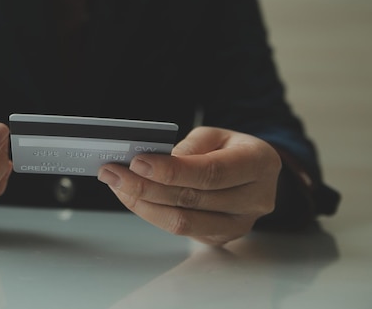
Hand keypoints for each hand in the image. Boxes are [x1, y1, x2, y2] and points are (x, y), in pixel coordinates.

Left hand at [97, 126, 280, 245]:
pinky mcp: (220, 237)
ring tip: (115, 183)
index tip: (138, 162)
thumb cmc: (231, 149)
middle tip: (112, 172)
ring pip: (182, 222)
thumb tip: (156, 162)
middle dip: (145, 186)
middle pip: (192, 200)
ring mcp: (239, 224)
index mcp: (259, 164)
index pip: (211, 172)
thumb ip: (190, 147)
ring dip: (141, 204)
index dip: (172, 170)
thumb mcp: (216, 134)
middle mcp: (255, 199)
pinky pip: (180, 229)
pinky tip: (130, 195)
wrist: (253, 174)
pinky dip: (150, 212)